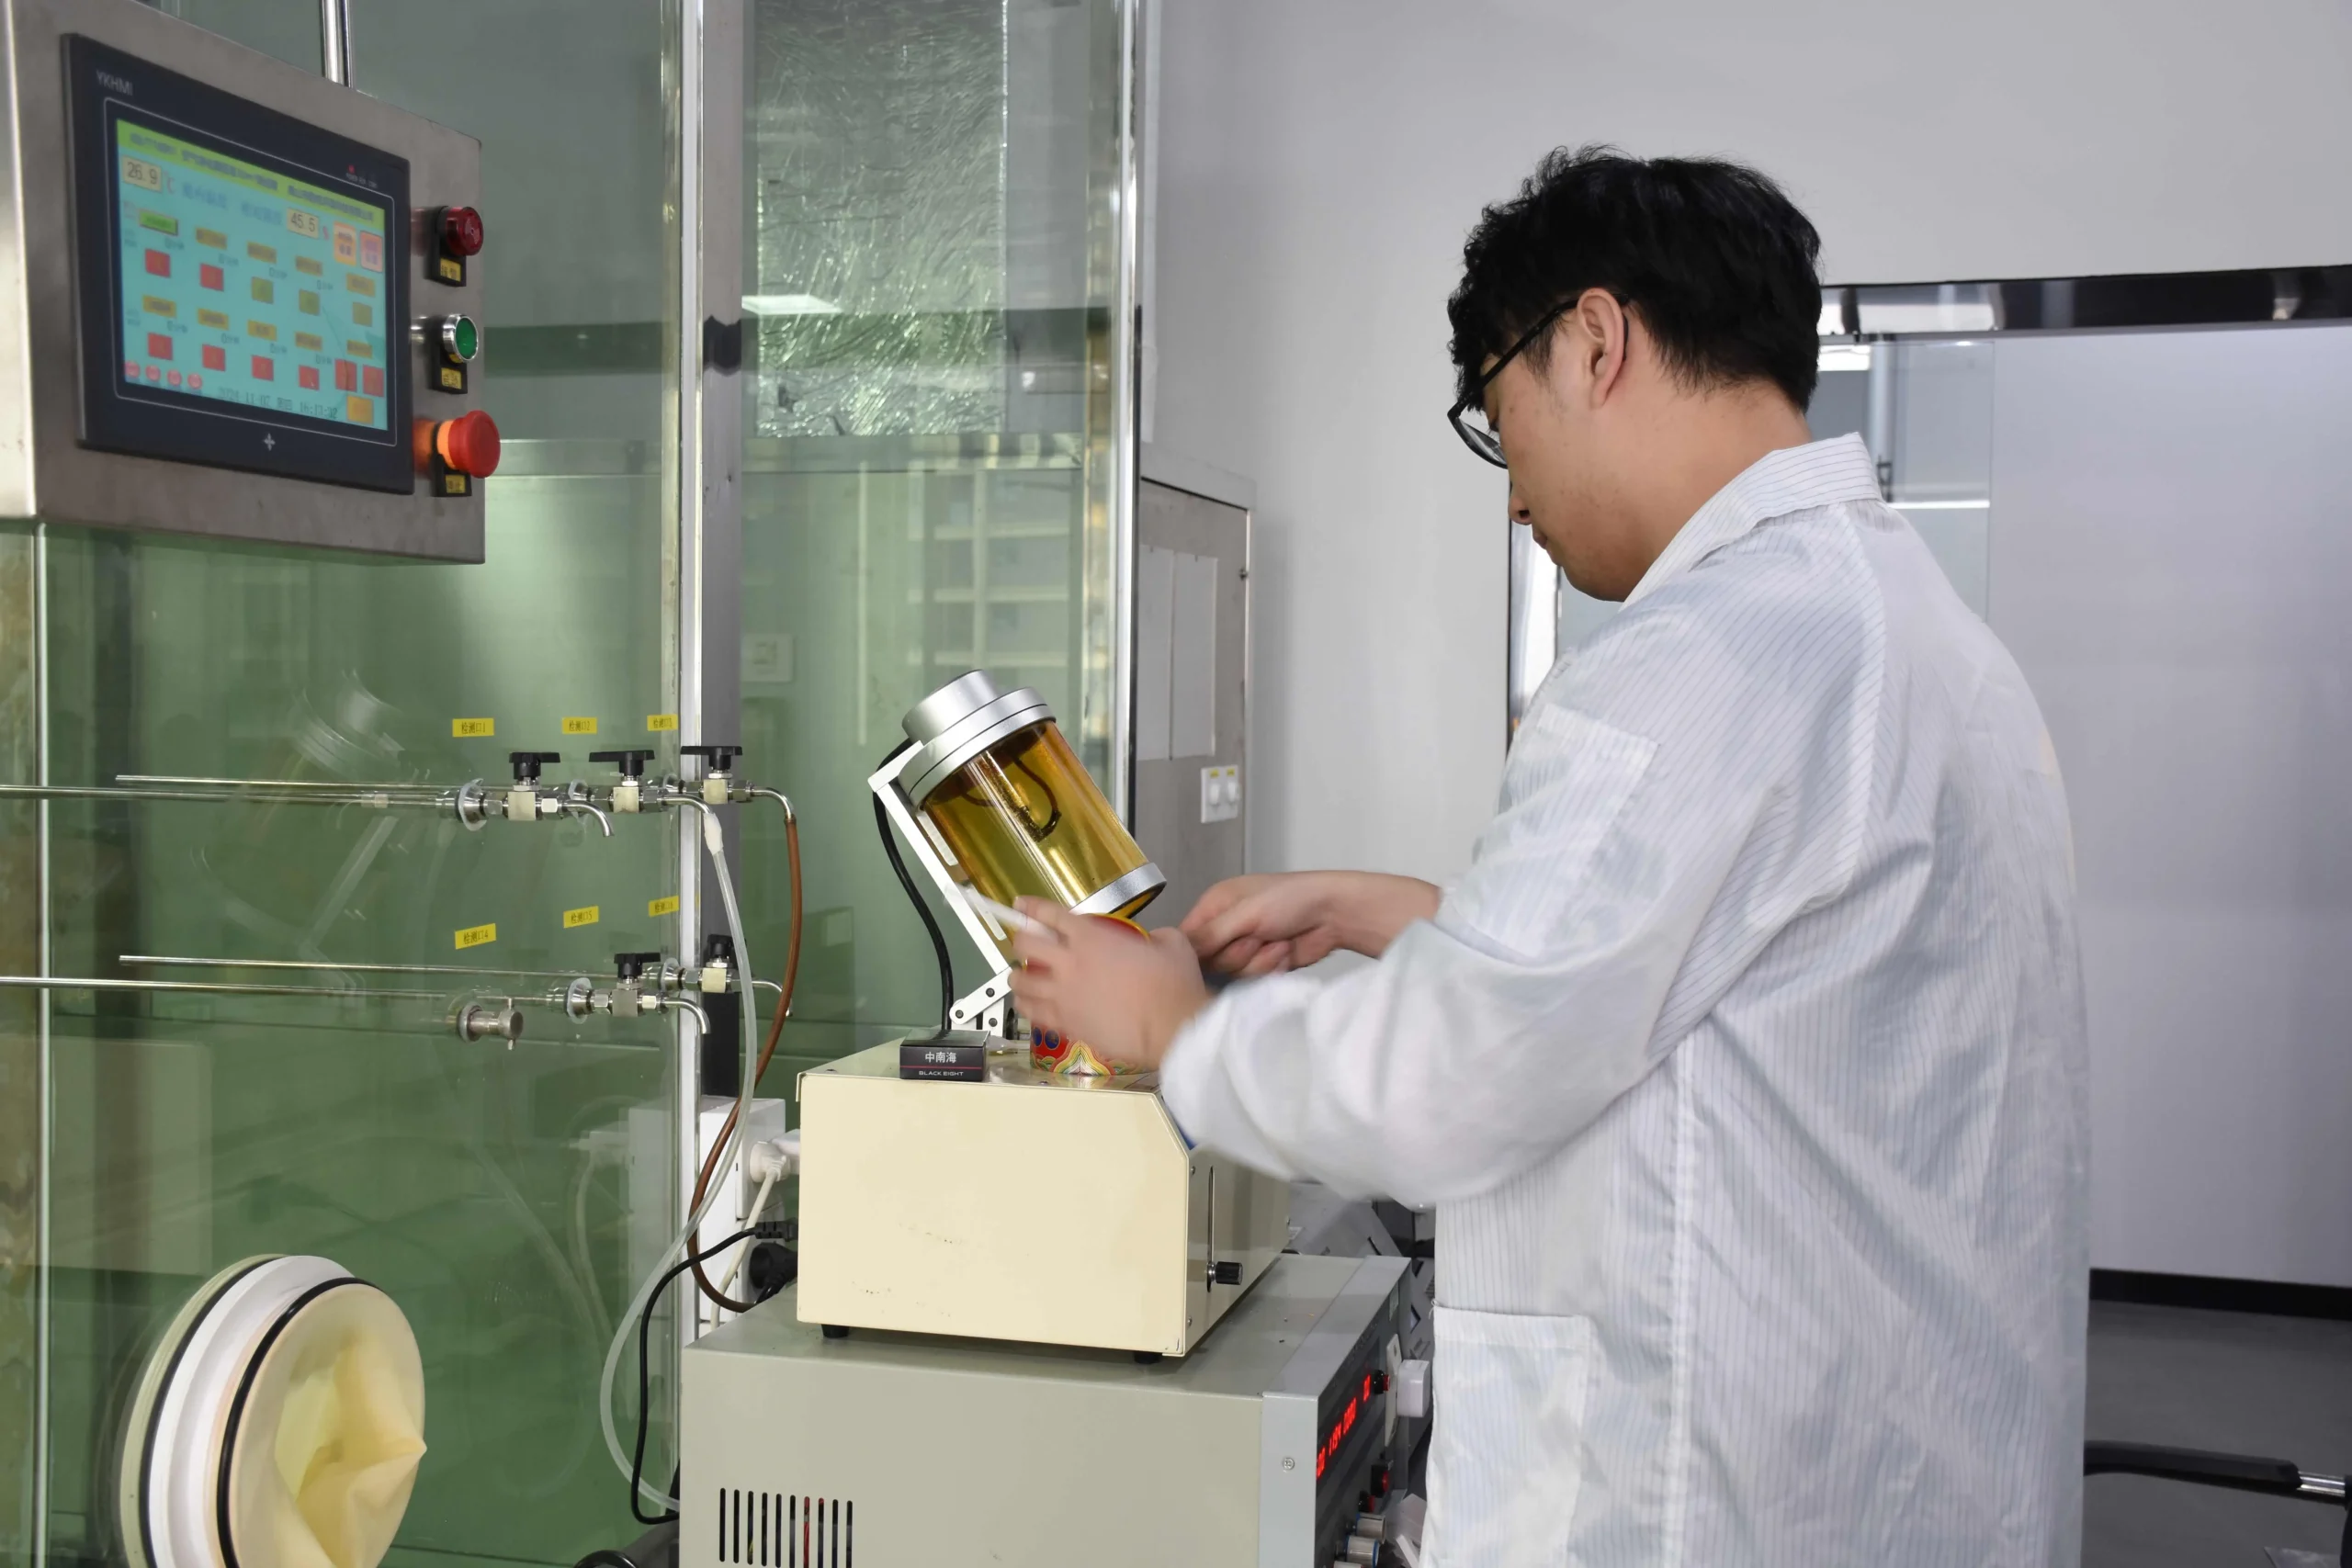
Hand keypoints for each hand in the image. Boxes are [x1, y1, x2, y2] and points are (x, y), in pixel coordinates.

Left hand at [1008, 899, 1210, 1071]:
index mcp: (1092, 937)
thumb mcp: (1172, 943)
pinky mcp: (1065, 1024)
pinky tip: (1029, 1004)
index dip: (1031, 907)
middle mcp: (1069, 962)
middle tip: (1028, 944)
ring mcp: (1063, 995)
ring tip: (1022, 976)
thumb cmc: (1173, 984)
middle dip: (1022, 940)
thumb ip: (1154, 937)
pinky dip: (1027, 1005)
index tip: (1021, 905)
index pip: (1050, 914)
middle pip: (1025, 944)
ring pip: (1020, 981)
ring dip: (1019, 976)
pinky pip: (1032, 1012)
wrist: (1171, 1028)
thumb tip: (1152, 942)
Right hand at [1179, 871, 1442, 976]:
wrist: (1335, 914)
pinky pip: (1253, 981)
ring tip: (1278, 942)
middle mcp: (1227, 927)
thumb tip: (1179, 953)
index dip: (1197, 952)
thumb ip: (1210, 934)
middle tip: (1259, 937)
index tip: (1213, 953)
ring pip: (1233, 974)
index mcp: (1216, 904)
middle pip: (1210, 962)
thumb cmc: (1291, 899)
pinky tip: (1286, 953)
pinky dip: (1271, 968)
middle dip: (1238, 954)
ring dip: (1259, 961)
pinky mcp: (1264, 966)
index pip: (1187, 938)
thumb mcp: (1245, 912)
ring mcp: (1246, 948)